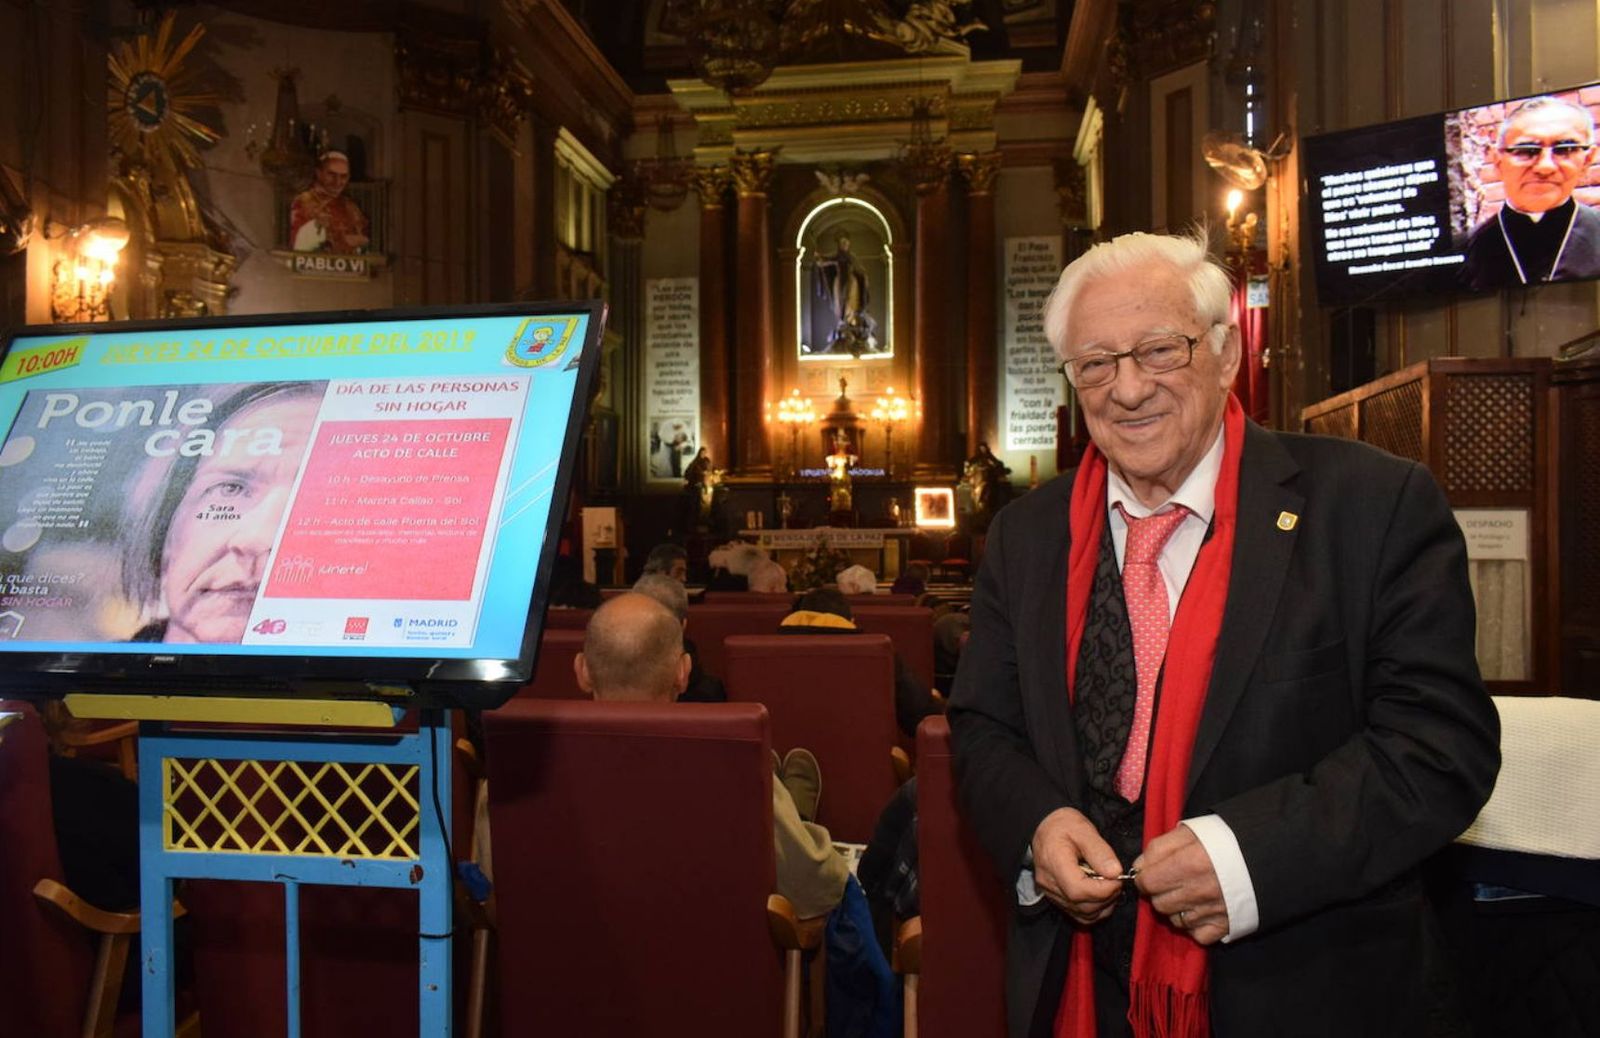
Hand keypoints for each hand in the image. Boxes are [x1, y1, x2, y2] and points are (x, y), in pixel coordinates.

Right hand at [1030, 807, 1123, 925]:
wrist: (1044, 827)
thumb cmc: (1063, 825)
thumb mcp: (1083, 829)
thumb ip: (1100, 851)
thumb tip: (1116, 873)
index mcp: (1053, 862)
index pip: (1078, 890)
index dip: (1103, 889)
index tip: (1117, 878)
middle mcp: (1049, 883)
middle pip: (1082, 905)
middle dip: (1106, 897)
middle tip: (1116, 880)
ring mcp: (1051, 893)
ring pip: (1083, 914)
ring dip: (1103, 905)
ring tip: (1109, 885)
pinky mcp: (1056, 899)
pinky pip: (1079, 915)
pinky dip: (1095, 909)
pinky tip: (1100, 893)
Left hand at [1132, 824, 1228, 944]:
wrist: (1267, 854)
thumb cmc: (1226, 839)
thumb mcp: (1190, 832)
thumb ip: (1160, 847)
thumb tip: (1139, 866)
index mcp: (1188, 863)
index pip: (1146, 882)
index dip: (1145, 878)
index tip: (1151, 874)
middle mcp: (1198, 891)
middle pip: (1159, 904)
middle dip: (1160, 893)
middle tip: (1172, 882)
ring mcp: (1212, 912)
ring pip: (1175, 921)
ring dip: (1177, 909)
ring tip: (1189, 894)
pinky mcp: (1226, 926)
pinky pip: (1197, 935)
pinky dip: (1195, 925)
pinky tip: (1202, 910)